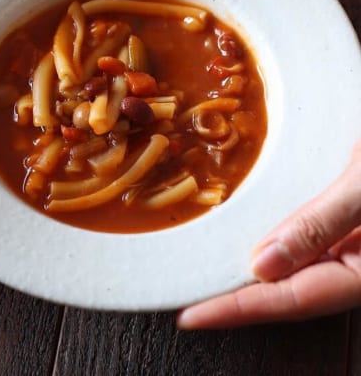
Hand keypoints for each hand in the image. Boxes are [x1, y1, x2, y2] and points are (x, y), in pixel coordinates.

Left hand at [176, 139, 360, 327]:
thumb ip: (321, 224)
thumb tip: (262, 266)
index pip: (291, 299)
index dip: (237, 309)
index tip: (190, 315)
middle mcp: (360, 262)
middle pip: (290, 292)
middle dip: (240, 298)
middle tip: (189, 297)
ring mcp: (356, 241)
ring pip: (297, 269)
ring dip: (253, 273)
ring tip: (207, 271)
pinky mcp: (350, 218)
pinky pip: (307, 239)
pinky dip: (274, 241)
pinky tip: (249, 235)